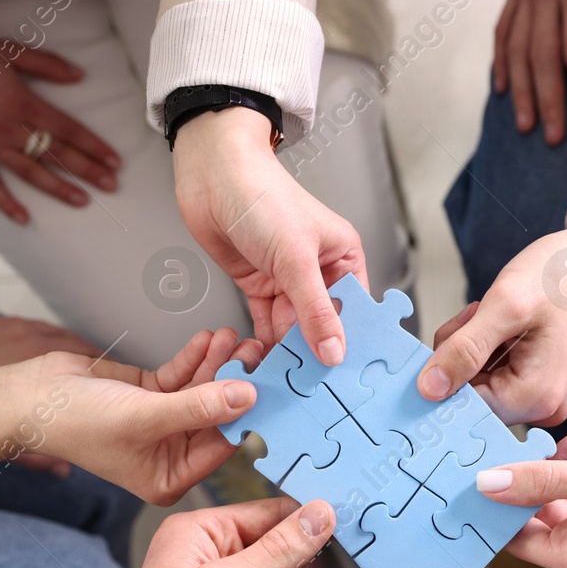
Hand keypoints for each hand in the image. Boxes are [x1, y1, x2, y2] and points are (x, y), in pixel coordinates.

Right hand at [0, 34, 120, 223]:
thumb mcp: (8, 50)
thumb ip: (46, 64)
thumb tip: (79, 76)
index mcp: (23, 103)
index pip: (67, 129)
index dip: (93, 146)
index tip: (114, 161)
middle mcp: (10, 129)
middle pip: (56, 154)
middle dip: (87, 171)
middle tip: (112, 186)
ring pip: (31, 172)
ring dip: (59, 188)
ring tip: (83, 201)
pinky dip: (7, 203)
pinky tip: (25, 219)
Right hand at [7, 328, 261, 503]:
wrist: (28, 398)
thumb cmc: (77, 422)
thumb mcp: (145, 417)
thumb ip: (199, 406)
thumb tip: (247, 397)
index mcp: (169, 477)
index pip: (222, 445)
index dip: (246, 414)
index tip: (269, 384)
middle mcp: (169, 453)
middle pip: (216, 414)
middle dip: (233, 382)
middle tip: (254, 352)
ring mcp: (161, 423)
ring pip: (202, 391)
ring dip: (217, 364)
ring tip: (233, 336)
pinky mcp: (150, 395)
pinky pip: (183, 376)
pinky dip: (195, 358)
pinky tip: (208, 339)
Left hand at [173, 107, 365, 363]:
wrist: (212, 176)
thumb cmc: (262, 196)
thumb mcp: (296, 258)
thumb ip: (315, 309)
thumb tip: (334, 351)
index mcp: (343, 256)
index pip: (354, 309)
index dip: (350, 342)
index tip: (346, 378)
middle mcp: (319, 270)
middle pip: (322, 324)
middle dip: (315, 353)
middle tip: (312, 391)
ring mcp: (287, 280)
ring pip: (293, 328)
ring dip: (288, 352)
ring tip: (285, 383)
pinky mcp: (259, 286)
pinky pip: (267, 323)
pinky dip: (264, 342)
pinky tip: (262, 363)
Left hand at [421, 222, 566, 425]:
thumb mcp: (506, 305)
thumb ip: (465, 349)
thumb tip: (428, 389)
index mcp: (535, 397)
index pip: (463, 408)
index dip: (443, 375)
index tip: (447, 339)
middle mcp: (542, 408)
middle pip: (470, 397)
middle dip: (460, 356)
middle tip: (477, 315)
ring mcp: (543, 397)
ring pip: (479, 383)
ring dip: (473, 348)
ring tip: (493, 313)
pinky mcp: (540, 382)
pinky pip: (496, 374)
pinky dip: (488, 347)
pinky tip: (502, 322)